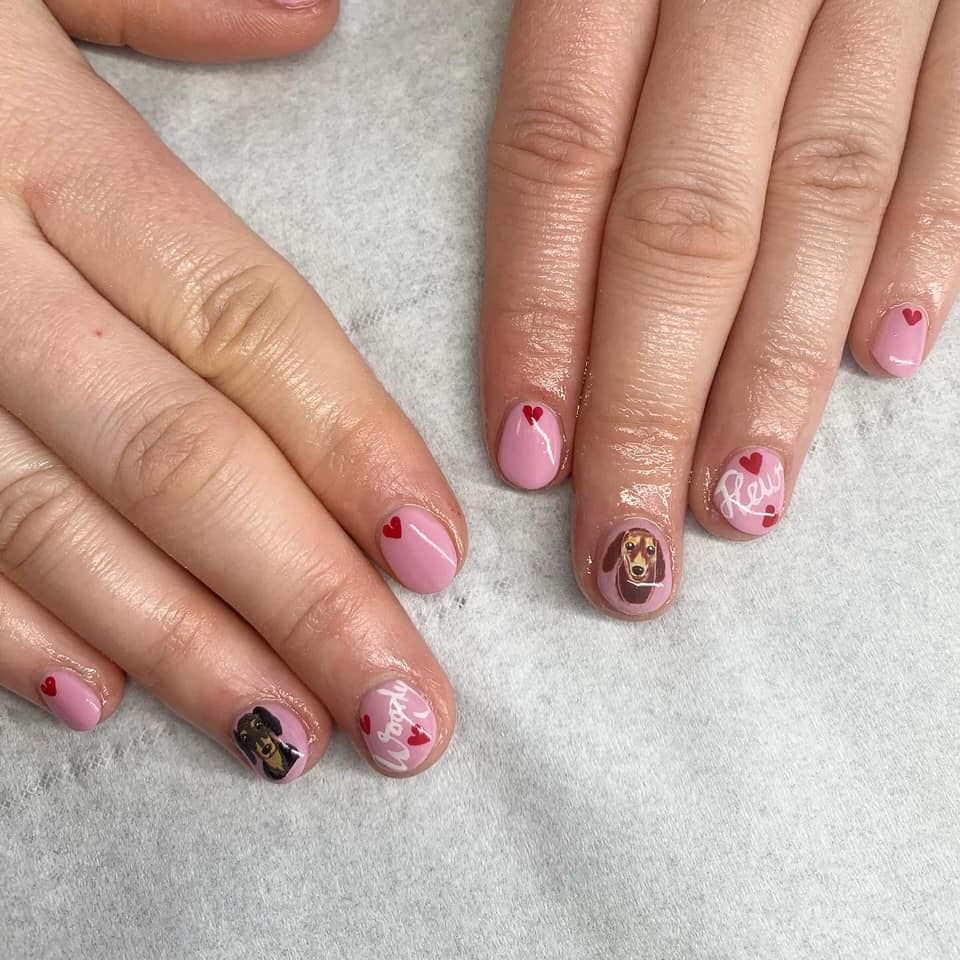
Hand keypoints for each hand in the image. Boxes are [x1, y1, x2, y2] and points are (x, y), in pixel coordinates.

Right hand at [0, 0, 463, 779]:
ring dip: (186, 650)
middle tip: (405, 711)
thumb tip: (305, 18)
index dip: (350, 445)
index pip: (242, 325)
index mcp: (32, 145)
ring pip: (58, 531)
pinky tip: (100, 699)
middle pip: (178, 460)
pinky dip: (10, 629)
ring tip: (296, 734)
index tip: (436, 554)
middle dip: (303, 599)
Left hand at [481, 0, 957, 617]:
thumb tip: (334, 42)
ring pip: (826, 200)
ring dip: (783, 368)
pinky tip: (895, 357)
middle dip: (657, 403)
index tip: (524, 456)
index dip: (543, 316)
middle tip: (630, 552)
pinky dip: (930, 244)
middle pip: (690, 223)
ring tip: (744, 504)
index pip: (564, 158)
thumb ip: (524, 3)